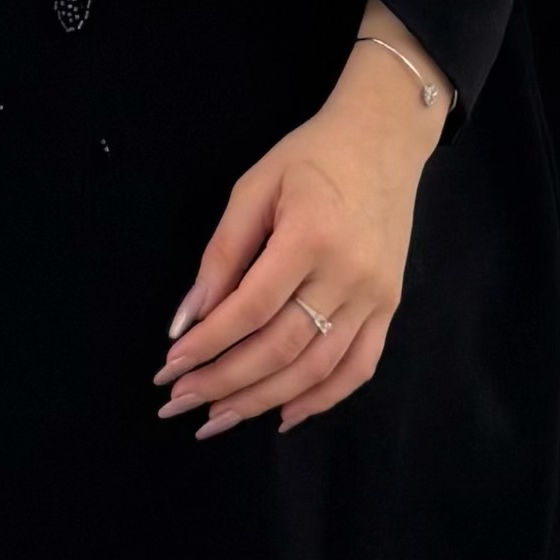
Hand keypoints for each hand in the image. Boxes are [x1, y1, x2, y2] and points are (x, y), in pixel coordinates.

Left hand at [153, 16, 447, 438]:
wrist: (385, 139)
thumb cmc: (311, 156)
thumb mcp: (254, 187)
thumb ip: (222, 253)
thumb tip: (189, 318)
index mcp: (311, 236)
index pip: (251, 307)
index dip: (209, 343)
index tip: (170, 365)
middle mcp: (349, 274)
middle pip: (282, 347)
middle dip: (225, 382)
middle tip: (180, 402)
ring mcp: (376, 296)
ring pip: (317, 369)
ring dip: (262, 400)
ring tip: (217, 419)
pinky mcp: (390, 307)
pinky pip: (358, 367)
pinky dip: (321, 399)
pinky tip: (282, 416)